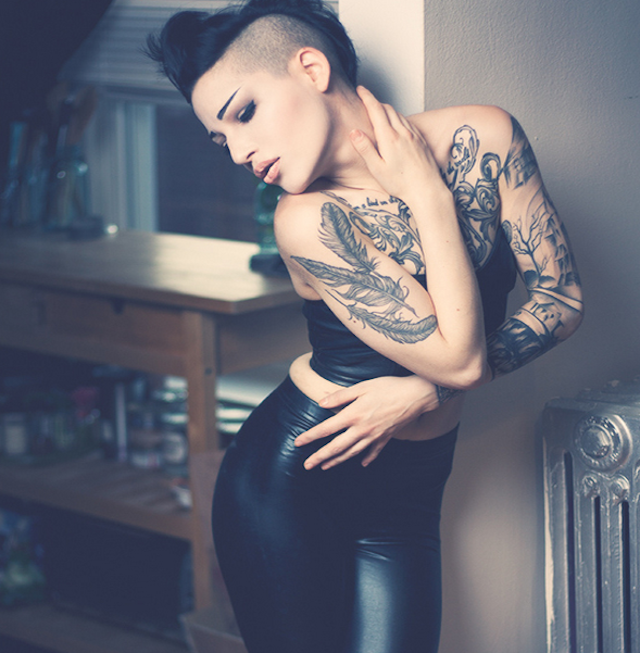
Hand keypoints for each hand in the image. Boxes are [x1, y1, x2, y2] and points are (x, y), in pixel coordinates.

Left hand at [294, 375, 442, 469]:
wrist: (416, 395)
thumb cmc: (388, 387)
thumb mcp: (362, 387)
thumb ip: (341, 396)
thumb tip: (321, 402)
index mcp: (353, 415)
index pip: (326, 429)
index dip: (310, 436)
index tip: (298, 443)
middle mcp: (362, 429)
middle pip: (336, 447)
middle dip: (320, 457)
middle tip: (306, 466)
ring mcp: (374, 436)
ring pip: (352, 453)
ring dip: (337, 461)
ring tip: (325, 467)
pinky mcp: (386, 438)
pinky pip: (373, 452)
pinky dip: (366, 458)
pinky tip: (362, 464)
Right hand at [350, 86, 446, 202]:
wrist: (427, 190)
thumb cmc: (401, 184)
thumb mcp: (377, 169)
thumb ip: (365, 149)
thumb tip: (354, 132)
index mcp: (389, 138)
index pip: (376, 110)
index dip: (367, 97)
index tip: (360, 89)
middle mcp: (403, 133)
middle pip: (387, 109)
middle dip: (375, 101)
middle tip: (365, 98)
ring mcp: (413, 135)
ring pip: (398, 114)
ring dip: (386, 109)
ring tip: (377, 110)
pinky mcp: (421, 140)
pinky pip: (408, 122)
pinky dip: (398, 117)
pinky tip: (395, 123)